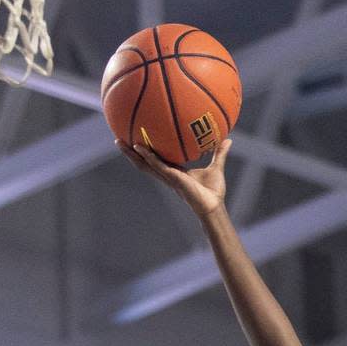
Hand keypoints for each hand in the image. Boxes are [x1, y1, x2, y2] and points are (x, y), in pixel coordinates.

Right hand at [116, 135, 230, 219]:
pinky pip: (157, 166)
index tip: (136, 138)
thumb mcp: (216, 167)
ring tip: (118, 142)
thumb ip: (218, 153)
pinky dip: (148, 156)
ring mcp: (168, 177)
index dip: (145, 151)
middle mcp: (167, 174)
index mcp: (174, 171)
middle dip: (130, 152)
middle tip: (118, 139)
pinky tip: (139, 147)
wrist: (213, 207)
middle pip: (144, 162)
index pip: (155, 159)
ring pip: (145, 164)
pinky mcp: (172, 179)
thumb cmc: (214, 192)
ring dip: (132, 154)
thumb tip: (228, 139)